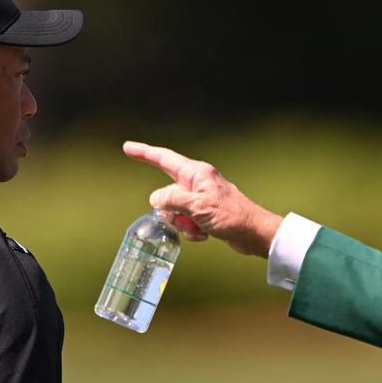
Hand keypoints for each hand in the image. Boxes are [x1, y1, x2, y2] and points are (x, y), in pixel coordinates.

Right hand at [122, 141, 282, 256]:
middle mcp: (197, 182)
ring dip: (182, 223)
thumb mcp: (197, 207)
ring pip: (175, 209)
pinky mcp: (205, 213)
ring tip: (200, 228)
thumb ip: (172, 199)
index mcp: (196, 173)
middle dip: (170, 210)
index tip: (128, 148)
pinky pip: (186, 220)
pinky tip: (205, 234)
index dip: (144, 153)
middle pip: (167, 192)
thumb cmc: (231, 216)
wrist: (253, 233)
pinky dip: (192, 230)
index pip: (163, 158)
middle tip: (186, 220)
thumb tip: (155, 198)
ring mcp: (201, 198)